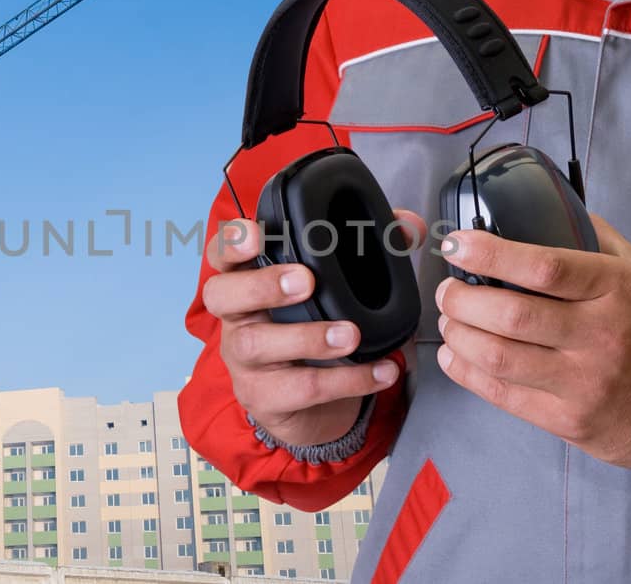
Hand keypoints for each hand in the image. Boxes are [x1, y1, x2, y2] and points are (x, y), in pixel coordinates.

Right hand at [202, 210, 424, 445]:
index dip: (232, 241)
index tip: (258, 233)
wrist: (307, 405)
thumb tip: (408, 225)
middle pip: (221, 295)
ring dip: (307, 337)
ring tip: (350, 334)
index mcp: (247, 280)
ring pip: (257, 344)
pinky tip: (380, 370)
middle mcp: (236, 317)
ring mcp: (243, 360)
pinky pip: (299, 389)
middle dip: (262, 285)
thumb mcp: (335, 287)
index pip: (222, 254)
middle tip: (305, 282)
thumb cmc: (314, 328)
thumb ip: (370, 249)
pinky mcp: (263, 397)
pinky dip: (346, 380)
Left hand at [434, 215, 630, 471]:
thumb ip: (595, 239)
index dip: (491, 254)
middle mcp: (601, 335)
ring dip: (458, 336)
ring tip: (450, 321)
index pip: (545, 267)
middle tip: (448, 290)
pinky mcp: (569, 421)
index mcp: (618, 290)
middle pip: (511, 315)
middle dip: (462, 300)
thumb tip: (545, 203)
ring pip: (499, 358)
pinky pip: (503, 395)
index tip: (457, 245)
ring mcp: (584, 383)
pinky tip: (455, 356)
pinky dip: (467, 373)